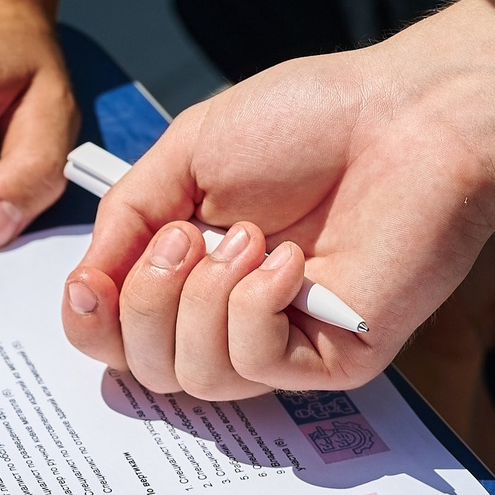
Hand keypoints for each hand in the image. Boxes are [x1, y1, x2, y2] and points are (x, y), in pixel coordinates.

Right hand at [60, 55, 494, 395]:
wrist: (411, 117)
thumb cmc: (311, 121)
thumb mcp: (187, 154)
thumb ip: (126, 218)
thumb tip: (83, 284)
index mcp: (190, 272)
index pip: (113, 338)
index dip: (89, 320)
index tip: (92, 280)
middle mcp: (229, 318)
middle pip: (141, 369)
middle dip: (145, 300)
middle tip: (189, 234)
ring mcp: (281, 344)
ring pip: (192, 376)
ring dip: (202, 298)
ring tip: (248, 236)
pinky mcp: (331, 361)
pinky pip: (253, 365)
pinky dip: (254, 304)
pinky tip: (290, 259)